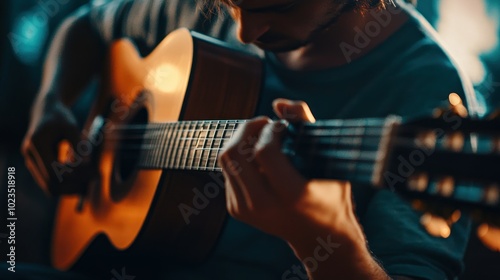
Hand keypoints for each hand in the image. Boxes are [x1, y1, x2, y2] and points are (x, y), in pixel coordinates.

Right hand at [21, 96, 88, 194]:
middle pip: (50, 184)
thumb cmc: (61, 118)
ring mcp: (30, 162)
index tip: (92, 172)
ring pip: (49, 187)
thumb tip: (88, 166)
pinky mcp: (36, 165)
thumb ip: (79, 146)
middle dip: (72, 187)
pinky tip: (81, 178)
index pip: (53, 172)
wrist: (45, 111)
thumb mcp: (72, 127)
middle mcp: (30, 156)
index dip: (73, 177)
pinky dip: (65, 184)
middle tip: (93, 180)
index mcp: (37, 145)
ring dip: (69, 189)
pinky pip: (49, 182)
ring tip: (89, 181)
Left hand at [218, 99, 363, 244]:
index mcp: (290, 195)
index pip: (264, 151)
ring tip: (261, 137)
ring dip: (240, 141)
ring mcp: (245, 209)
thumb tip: (278, 102)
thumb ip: (305, 124)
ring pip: (226, 160)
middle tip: (264, 123)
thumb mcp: (327, 160)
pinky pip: (228, 172)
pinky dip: (241, 159)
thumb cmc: (330, 194)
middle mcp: (262, 205)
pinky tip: (259, 159)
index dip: (270, 130)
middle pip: (234, 154)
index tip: (281, 126)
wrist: (317, 235)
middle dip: (246, 129)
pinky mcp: (235, 209)